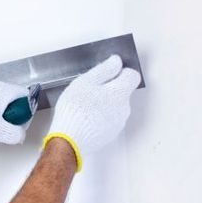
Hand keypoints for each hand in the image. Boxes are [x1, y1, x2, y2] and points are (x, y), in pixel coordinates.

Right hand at [45, 55, 140, 170]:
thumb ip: (104, 69)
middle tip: (89, 91)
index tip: (107, 73)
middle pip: (122, 92)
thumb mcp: (85, 82)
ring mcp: (118, 123)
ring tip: (84, 106)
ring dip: (104, 104)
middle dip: (109, 89)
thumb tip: (116, 62)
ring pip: (115, 107)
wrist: (69, 141)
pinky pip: (109, 120)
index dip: (120, 72)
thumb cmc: (75, 110)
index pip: (132, 76)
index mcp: (120, 93)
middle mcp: (124, 109)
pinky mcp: (110, 135)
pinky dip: (100, 117)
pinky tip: (85, 118)